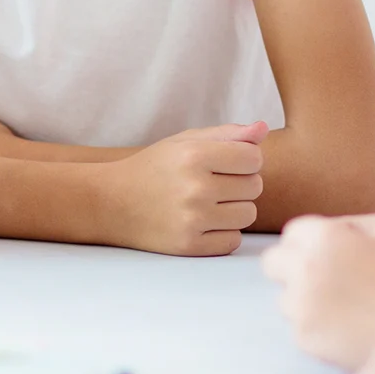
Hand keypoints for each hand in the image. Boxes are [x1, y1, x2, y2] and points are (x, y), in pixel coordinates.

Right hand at [102, 122, 266, 255]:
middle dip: (237, 183)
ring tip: (205, 203)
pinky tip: (199, 223)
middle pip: (254, 186)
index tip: (223, 162)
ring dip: (232, 209)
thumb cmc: (152, 168)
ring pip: (247, 215)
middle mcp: (195, 188)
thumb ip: (225, 134)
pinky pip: (233, 240)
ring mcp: (193, 220)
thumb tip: (263, 128)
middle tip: (209, 182)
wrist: (111, 202)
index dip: (242, 158)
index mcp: (193, 156)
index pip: (253, 157)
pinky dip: (221, 232)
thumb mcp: (182, 142)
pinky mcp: (190, 246)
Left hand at [261, 215, 374, 369]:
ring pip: (286, 299)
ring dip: (306, 302)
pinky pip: (300, 330)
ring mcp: (302, 305)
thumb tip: (339, 228)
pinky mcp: (307, 339)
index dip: (311, 248)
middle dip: (294, 271)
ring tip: (347, 310)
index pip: (291, 236)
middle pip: (275, 264)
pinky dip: (319, 332)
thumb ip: (355, 228)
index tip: (330, 260)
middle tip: (328, 284)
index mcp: (322, 237)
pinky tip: (349, 331)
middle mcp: (303, 268)